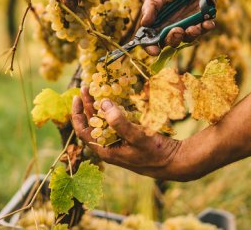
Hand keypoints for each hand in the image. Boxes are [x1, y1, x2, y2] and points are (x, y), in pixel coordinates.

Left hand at [71, 87, 189, 180]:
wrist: (174, 162)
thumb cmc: (155, 153)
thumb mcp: (136, 137)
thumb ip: (119, 122)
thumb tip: (103, 103)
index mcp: (106, 150)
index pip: (83, 131)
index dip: (77, 114)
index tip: (77, 97)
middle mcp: (110, 146)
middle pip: (92, 124)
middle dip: (88, 106)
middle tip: (86, 87)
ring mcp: (119, 142)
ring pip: (104, 122)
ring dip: (99, 107)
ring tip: (97, 90)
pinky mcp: (129, 138)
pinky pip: (115, 123)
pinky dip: (113, 110)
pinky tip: (115, 100)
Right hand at [141, 0, 216, 54]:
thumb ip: (150, 7)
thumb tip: (144, 23)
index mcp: (157, 23)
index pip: (150, 40)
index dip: (151, 47)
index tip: (155, 50)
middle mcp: (171, 28)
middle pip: (170, 42)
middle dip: (173, 40)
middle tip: (177, 31)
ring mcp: (187, 26)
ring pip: (187, 39)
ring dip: (190, 35)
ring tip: (193, 27)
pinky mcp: (202, 23)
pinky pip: (203, 30)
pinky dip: (205, 28)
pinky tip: (207, 22)